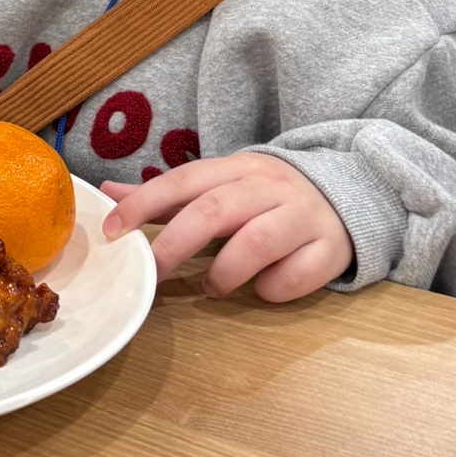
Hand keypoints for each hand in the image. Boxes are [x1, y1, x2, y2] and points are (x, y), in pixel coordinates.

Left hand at [100, 152, 353, 302]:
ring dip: (225, 272)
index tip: (111, 231)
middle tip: (153, 274)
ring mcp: (303, 216)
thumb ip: (165, 194)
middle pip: (215, 211)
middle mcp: (269, 186)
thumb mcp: (217, 185)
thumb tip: (108, 192)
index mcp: (235, 168)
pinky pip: (299, 274)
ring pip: (258, 242)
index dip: (143, 204)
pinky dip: (274, 288)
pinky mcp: (331, 248)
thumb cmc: (265, 196)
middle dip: (175, 244)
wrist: (347, 192)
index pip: (182, 181)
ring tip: (212, 287)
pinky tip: (263, 288)